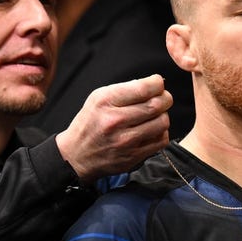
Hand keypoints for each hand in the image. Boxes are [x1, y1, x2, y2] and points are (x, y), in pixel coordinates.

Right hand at [56, 74, 171, 182]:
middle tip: (163, 98)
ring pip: (162, 123)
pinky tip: (151, 130)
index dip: (157, 83)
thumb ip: (125, 89)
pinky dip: (161, 132)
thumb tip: (154, 84)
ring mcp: (125, 141)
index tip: (157, 83)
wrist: (76, 156)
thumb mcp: (98, 98)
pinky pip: (161, 140)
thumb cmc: (90, 123)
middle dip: (165, 98)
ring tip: (154, 115)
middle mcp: (115, 121)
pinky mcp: (133, 156)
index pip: (143, 88)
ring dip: (163, 116)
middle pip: (157, 105)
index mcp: (106, 102)